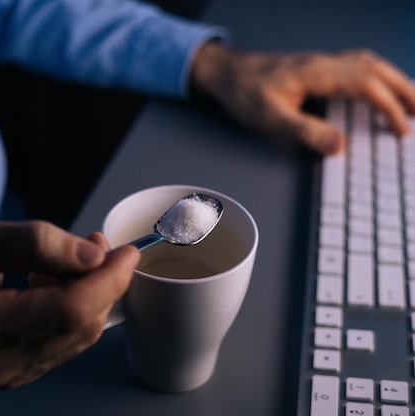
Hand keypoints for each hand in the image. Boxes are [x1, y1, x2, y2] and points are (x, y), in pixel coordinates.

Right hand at [0, 221, 139, 388]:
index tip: (127, 252)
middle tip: (96, 245)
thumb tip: (91, 253)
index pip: (72, 309)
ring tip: (63, 261)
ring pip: (74, 338)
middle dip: (102, 283)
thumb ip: (35, 243)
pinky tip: (48, 285)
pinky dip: (67, 313)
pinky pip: (56, 345)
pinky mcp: (7, 375)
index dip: (109, 279)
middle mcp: (0, 363)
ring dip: (85, 296)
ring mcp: (5, 376)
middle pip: (81, 325)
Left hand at [189, 42, 414, 153]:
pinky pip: (358, 65)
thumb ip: (305, 131)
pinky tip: (380, 86)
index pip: (366, 86)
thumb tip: (340, 146)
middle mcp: (324, 63)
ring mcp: (321, 63)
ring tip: (413, 100)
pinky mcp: (316, 68)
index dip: (389, 107)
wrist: (225, 73)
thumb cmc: (243, 92)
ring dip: (394, 80)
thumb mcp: (269, 117)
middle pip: (377, 69)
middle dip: (404, 90)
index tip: (402, 130)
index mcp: (317, 73)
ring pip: (370, 64)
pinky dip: (377, 75)